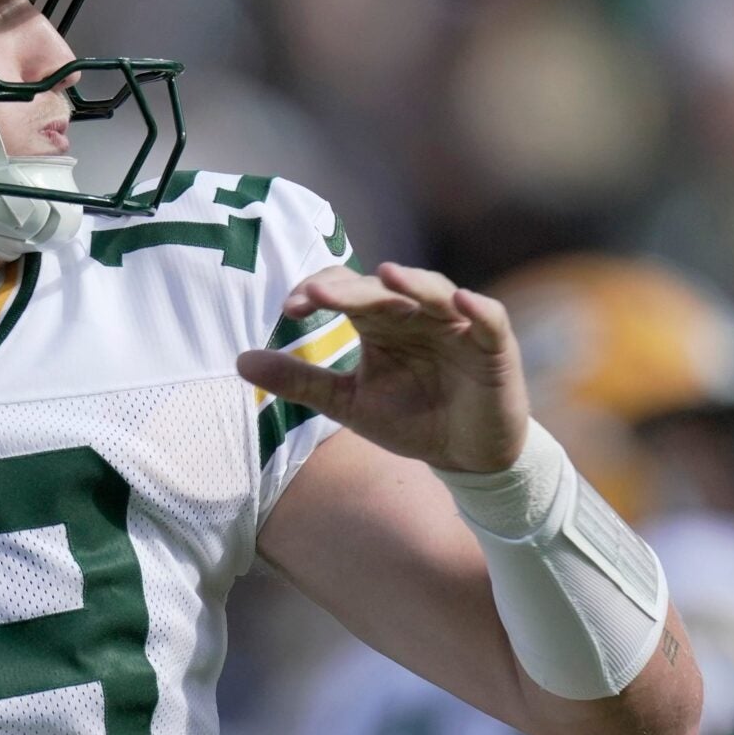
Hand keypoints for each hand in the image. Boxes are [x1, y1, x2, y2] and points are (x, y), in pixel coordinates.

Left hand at [236, 261, 528, 473]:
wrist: (466, 457)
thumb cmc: (411, 419)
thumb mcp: (348, 403)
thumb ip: (301, 381)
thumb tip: (239, 361)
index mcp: (380, 321)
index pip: (347, 291)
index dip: (321, 293)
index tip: (290, 309)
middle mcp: (416, 313)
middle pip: (382, 291)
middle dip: (352, 292)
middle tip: (319, 295)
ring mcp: (456, 324)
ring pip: (433, 292)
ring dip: (412, 284)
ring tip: (387, 277)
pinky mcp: (494, 345)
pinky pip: (488, 318)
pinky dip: (476, 308)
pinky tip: (460, 301)